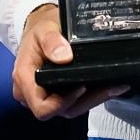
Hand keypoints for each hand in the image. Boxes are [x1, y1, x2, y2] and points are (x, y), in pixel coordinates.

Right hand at [13, 4, 128, 120]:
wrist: (38, 29)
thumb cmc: (38, 31)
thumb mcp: (43, 29)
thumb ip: (51, 41)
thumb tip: (64, 57)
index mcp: (25, 80)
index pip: (43, 107)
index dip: (63, 103)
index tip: (82, 87)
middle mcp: (32, 93)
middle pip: (60, 110)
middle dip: (87, 101)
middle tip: (110, 87)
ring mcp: (45, 95)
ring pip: (70, 108)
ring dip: (92, 99)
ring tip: (114, 86)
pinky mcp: (57, 93)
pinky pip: (74, 101)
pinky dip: (90, 95)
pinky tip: (107, 86)